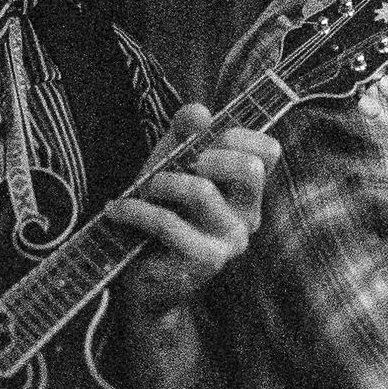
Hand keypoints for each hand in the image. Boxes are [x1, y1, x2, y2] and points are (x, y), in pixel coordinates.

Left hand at [111, 105, 276, 318]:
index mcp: (245, 193)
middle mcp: (247, 217)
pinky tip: (118, 211)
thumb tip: (199, 110)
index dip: (240, 134)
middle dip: (208, 156)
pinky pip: (169, 223)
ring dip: (161, 183)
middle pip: (250, 168)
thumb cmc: (158, 217)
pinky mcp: (204, 261)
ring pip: (201, 191)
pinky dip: (136, 210)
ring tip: (142, 190)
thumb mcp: (169, 167)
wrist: (142, 278)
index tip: (208, 139)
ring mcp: (229, 241)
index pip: (269, 151)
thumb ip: (183, 136)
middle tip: (183, 166)